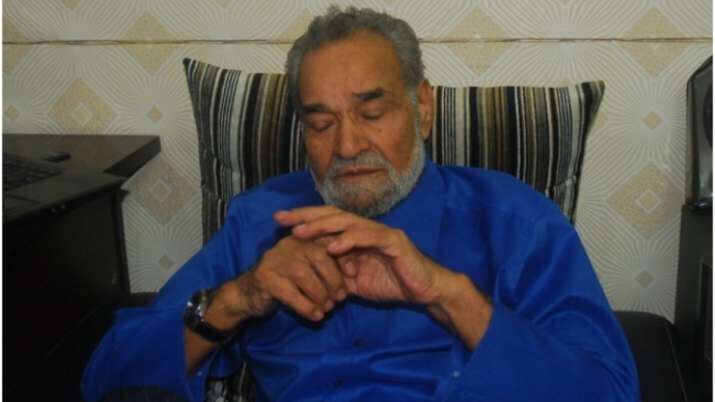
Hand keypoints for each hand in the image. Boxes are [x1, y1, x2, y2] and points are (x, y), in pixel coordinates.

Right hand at [223, 235, 347, 322]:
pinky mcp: (264, 278)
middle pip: (318, 257)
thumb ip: (328, 267)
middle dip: (334, 279)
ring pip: (304, 275)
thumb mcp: (308, 270)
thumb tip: (356, 275)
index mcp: (302, 238)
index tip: (354, 274)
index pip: (327, 241)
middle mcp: (288, 244)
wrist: (248, 295)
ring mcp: (274, 260)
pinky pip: (290, 293)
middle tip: (341, 298)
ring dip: (321, 294)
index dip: (343, 257)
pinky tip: (316, 317)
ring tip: (328, 309)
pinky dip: (306, 306)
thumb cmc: (286, 282)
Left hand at [274, 206, 448, 305]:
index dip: (304, 219)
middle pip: (333, 216)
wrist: (425, 291)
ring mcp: (381, 233)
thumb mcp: (356, 281)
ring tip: (300, 232)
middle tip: (281, 218)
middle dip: (305, 216)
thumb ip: (337, 274)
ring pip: (348, 223)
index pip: (327, 221)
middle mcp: (367, 228)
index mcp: (358, 235)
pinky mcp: (394, 242)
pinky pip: (369, 238)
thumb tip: (314, 274)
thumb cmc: (393, 283)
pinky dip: (350, 241)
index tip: (279, 221)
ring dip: (322, 227)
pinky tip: (333, 246)